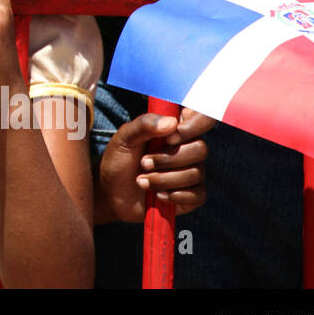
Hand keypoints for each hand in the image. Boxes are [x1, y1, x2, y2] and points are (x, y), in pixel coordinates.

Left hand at [98, 109, 212, 222]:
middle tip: (143, 163)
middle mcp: (187, 149)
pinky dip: (174, 195)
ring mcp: (191, 172)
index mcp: (174, 129)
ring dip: (164, 179)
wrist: (111, 194)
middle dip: (168, 159)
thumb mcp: (124, 139)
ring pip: (196, 173)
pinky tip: (157, 195)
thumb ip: (144, 125)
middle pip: (201, 149)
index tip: (170, 137)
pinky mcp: (190, 196)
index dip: (194, 125)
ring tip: (141, 181)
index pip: (202, 118)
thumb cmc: (119, 161)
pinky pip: (197, 195)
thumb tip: (172, 122)